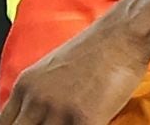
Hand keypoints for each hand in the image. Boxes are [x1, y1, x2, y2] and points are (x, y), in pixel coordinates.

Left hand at [0, 26, 149, 124]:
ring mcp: (59, 111)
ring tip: (74, 123)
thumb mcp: (52, 68)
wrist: (124, 33)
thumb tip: (34, 117)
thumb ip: (38, 93)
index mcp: (25, 86)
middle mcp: (37, 99)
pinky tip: (94, 123)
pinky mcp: (85, 119)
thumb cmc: (97, 47)